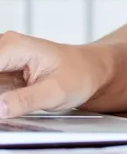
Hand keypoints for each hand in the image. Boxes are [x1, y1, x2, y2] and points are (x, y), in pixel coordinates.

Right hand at [0, 32, 114, 116]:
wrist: (91, 70)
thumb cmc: (79, 74)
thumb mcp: (55, 92)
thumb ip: (24, 101)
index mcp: (14, 47)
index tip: (0, 104)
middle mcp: (4, 47)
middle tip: (6, 106)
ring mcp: (1, 59)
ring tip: (14, 102)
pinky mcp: (1, 71)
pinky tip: (6, 105)